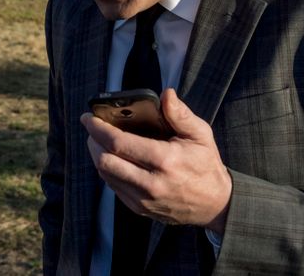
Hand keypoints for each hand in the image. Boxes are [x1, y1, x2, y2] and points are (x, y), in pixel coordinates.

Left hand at [81, 88, 230, 233]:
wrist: (215, 204)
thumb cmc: (206, 164)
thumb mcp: (200, 134)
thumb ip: (181, 114)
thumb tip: (166, 94)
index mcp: (165, 160)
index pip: (119, 143)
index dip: (98, 128)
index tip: (88, 117)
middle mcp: (151, 183)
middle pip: (105, 161)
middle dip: (92, 141)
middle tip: (91, 127)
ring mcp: (144, 200)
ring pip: (105, 175)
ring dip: (96, 155)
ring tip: (98, 140)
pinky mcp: (140, 209)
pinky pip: (113, 187)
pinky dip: (107, 170)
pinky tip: (111, 157)